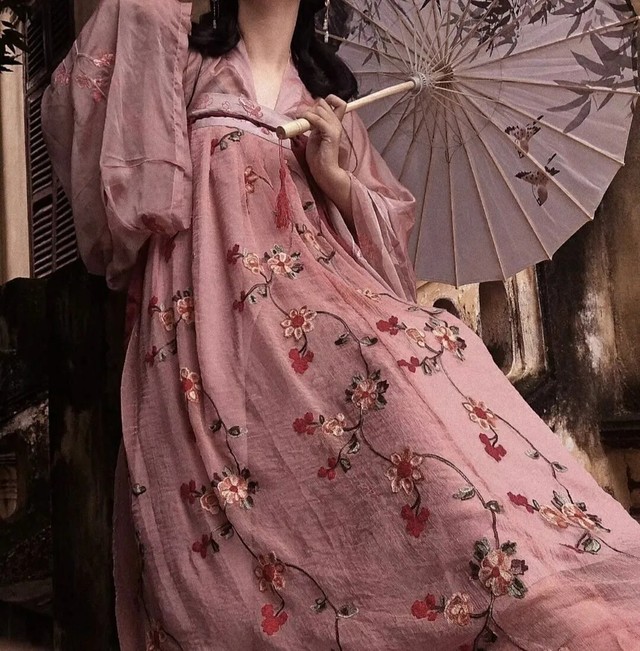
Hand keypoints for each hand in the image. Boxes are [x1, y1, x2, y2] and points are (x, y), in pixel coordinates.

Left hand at [302, 95, 352, 222]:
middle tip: (303, 119)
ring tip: (301, 122)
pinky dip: (308, 118)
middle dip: (311, 107)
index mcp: (334, 124)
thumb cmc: (318, 158)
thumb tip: (307, 114)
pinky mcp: (331, 134)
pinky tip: (303, 123)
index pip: (337, 102)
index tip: (312, 111)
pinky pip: (318, 119)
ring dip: (308, 113)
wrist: (324, 172)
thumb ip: (314, 125)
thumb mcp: (315, 136)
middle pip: (324, 103)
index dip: (325, 101)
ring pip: (320, 108)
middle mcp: (337, 124)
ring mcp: (335, 128)